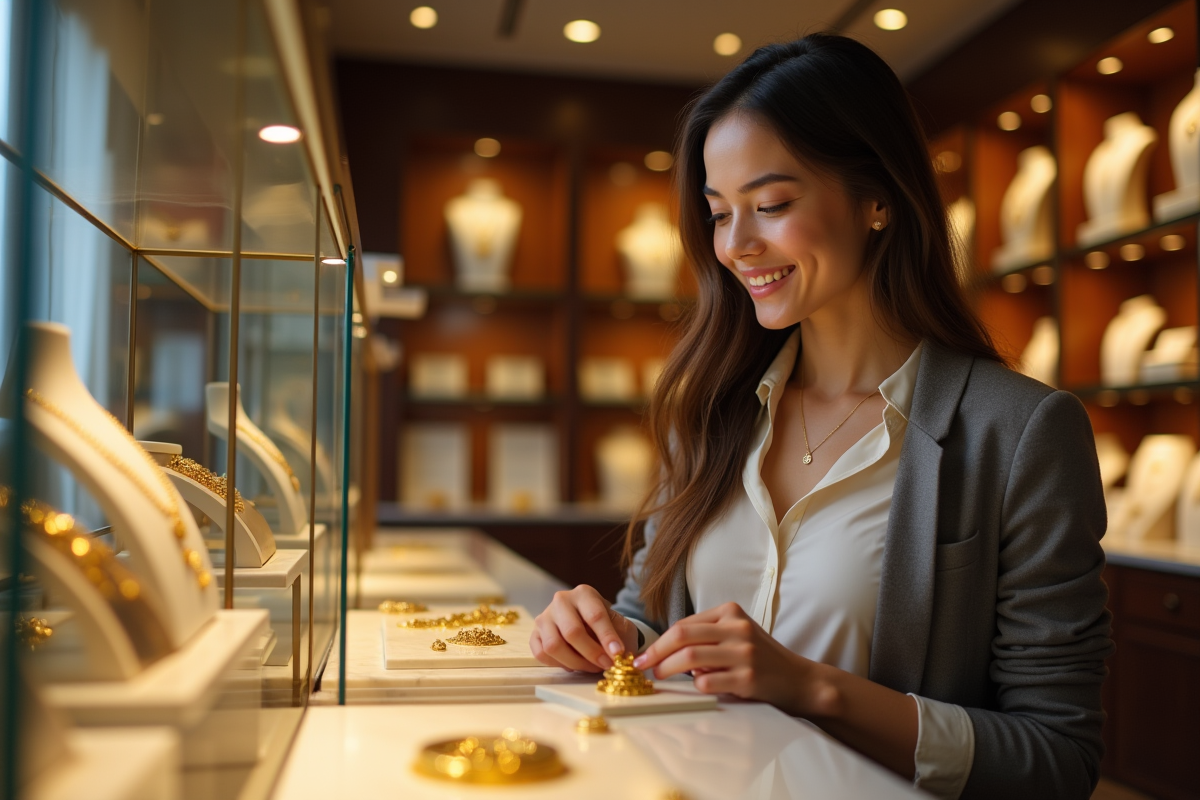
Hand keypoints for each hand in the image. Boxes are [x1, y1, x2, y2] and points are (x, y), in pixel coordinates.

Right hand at [530, 585, 639, 671]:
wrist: (591, 623)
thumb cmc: (607, 624)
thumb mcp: (619, 625)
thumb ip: (620, 638)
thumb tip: (619, 656)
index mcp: (584, 594)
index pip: (595, 616)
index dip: (607, 637)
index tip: (617, 653)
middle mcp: (561, 601)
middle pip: (572, 632)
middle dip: (591, 653)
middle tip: (606, 665)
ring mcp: (545, 616)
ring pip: (553, 646)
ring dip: (576, 662)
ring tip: (591, 666)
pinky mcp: (535, 633)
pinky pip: (541, 654)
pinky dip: (558, 664)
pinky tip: (573, 664)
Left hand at [633, 602, 818, 715]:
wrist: (798, 678)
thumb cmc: (761, 658)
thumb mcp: (736, 635)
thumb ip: (706, 637)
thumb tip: (664, 650)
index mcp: (730, 612)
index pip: (684, 624)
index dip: (659, 641)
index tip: (644, 654)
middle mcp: (737, 628)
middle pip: (682, 635)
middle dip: (655, 652)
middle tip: (642, 666)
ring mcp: (744, 652)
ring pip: (690, 657)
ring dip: (667, 668)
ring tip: (659, 676)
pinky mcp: (748, 677)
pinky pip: (707, 682)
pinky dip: (695, 685)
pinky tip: (698, 687)